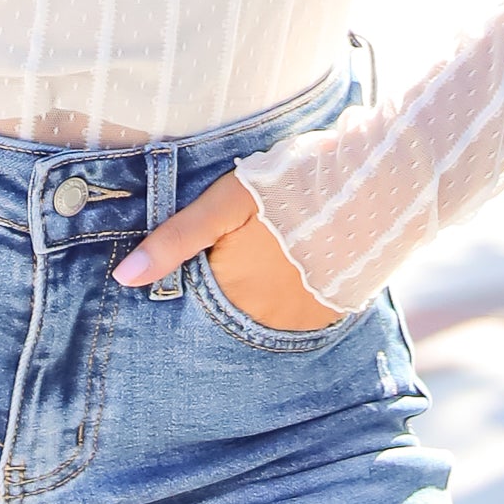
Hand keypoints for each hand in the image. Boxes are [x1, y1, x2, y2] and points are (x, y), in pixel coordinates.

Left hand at [115, 169, 333, 332]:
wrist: (379, 183)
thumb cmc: (294, 183)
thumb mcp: (226, 201)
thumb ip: (176, 239)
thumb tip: (124, 278)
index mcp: (232, 290)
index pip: (193, 298)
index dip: (194, 273)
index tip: (206, 253)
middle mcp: (265, 317)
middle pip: (228, 308)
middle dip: (227, 282)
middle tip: (249, 243)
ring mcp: (302, 320)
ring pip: (262, 313)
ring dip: (260, 290)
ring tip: (275, 247)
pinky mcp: (334, 313)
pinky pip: (299, 314)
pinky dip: (293, 293)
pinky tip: (300, 259)